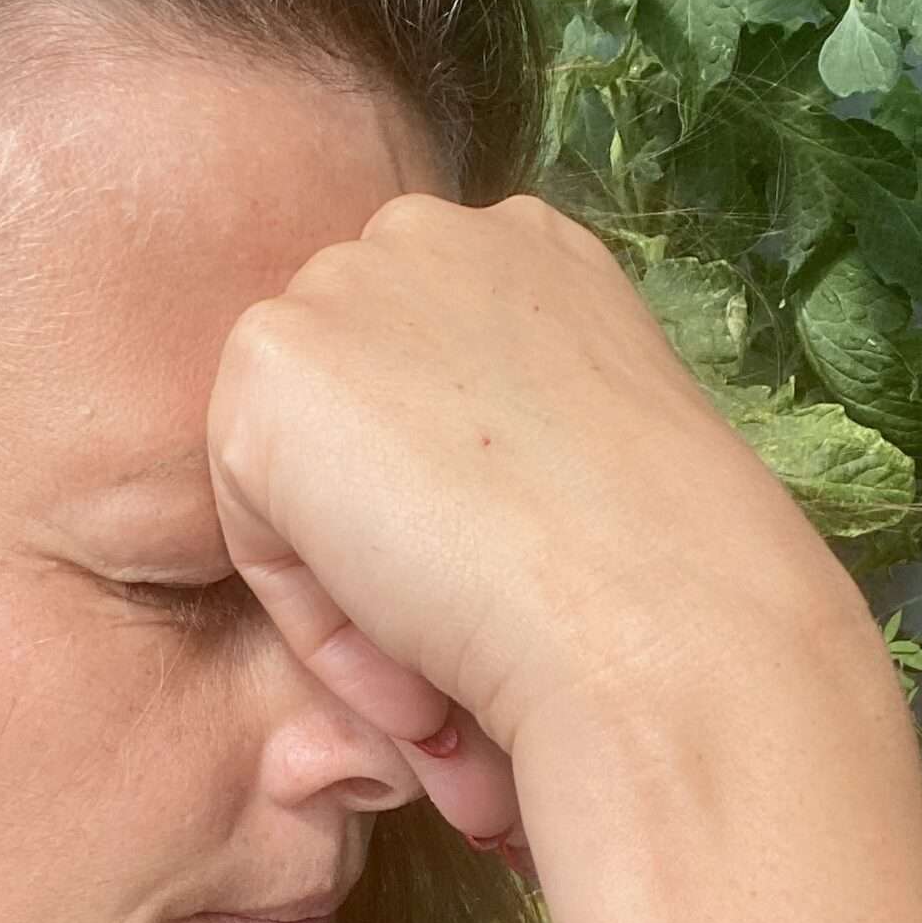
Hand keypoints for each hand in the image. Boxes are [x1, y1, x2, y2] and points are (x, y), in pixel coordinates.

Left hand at [205, 192, 837, 854]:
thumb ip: (505, 449)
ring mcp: (344, 287)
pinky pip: (259, 534)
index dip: (454, 519)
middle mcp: (433, 235)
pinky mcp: (271, 365)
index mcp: (531, 251)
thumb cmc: (662, 582)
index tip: (503, 606)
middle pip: (352, 423)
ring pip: (300, 482)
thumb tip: (433, 535)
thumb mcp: (594, 463)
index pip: (428, 385)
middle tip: (457, 663)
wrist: (657, 619)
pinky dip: (323, 626)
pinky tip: (412, 665)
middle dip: (390, 548)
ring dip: (357, 598)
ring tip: (441, 687)